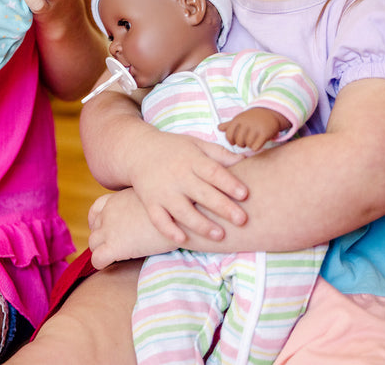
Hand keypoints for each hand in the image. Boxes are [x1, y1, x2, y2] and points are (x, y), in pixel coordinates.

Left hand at [88, 191, 175, 268]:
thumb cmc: (171, 209)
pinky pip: (97, 259)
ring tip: (115, 256)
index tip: (106, 229)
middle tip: (113, 245)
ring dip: (101, 250)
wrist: (178, 218)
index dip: (98, 220)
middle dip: (101, 237)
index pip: (97, 209)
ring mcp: (110, 229)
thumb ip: (139, 203)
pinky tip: (111, 264)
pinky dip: (101, 263)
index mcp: (117, 199)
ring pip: (93, 243)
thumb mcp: (149, 197)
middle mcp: (109, 212)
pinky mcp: (115, 246)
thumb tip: (142, 211)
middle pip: (95, 227)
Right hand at [126, 129, 248, 245]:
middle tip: (242, 220)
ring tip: (220, 235)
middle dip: (222, 207)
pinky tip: (183, 240)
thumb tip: (246, 160)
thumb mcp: (197, 145)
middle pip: (202, 193)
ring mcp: (163, 190)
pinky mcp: (150, 202)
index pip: (212, 171)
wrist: (138, 151)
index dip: (228, 183)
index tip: (244, 194)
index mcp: (192, 160)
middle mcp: (178, 175)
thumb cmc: (175, 149)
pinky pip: (159, 219)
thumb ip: (220, 154)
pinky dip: (169, 230)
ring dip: (201, 224)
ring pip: (182, 210)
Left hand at [218, 107, 289, 151]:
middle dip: (241, 143)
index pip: (228, 135)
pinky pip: (255, 147)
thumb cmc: (252, 118)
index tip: (235, 141)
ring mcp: (255, 128)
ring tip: (253, 140)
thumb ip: (229, 124)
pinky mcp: (264, 133)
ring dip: (249, 145)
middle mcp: (246, 123)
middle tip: (246, 140)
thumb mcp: (240, 119)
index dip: (231, 140)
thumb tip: (218, 128)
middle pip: (238, 141)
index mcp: (238, 120)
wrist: (270, 112)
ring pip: (247, 145)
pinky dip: (256, 147)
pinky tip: (258, 142)